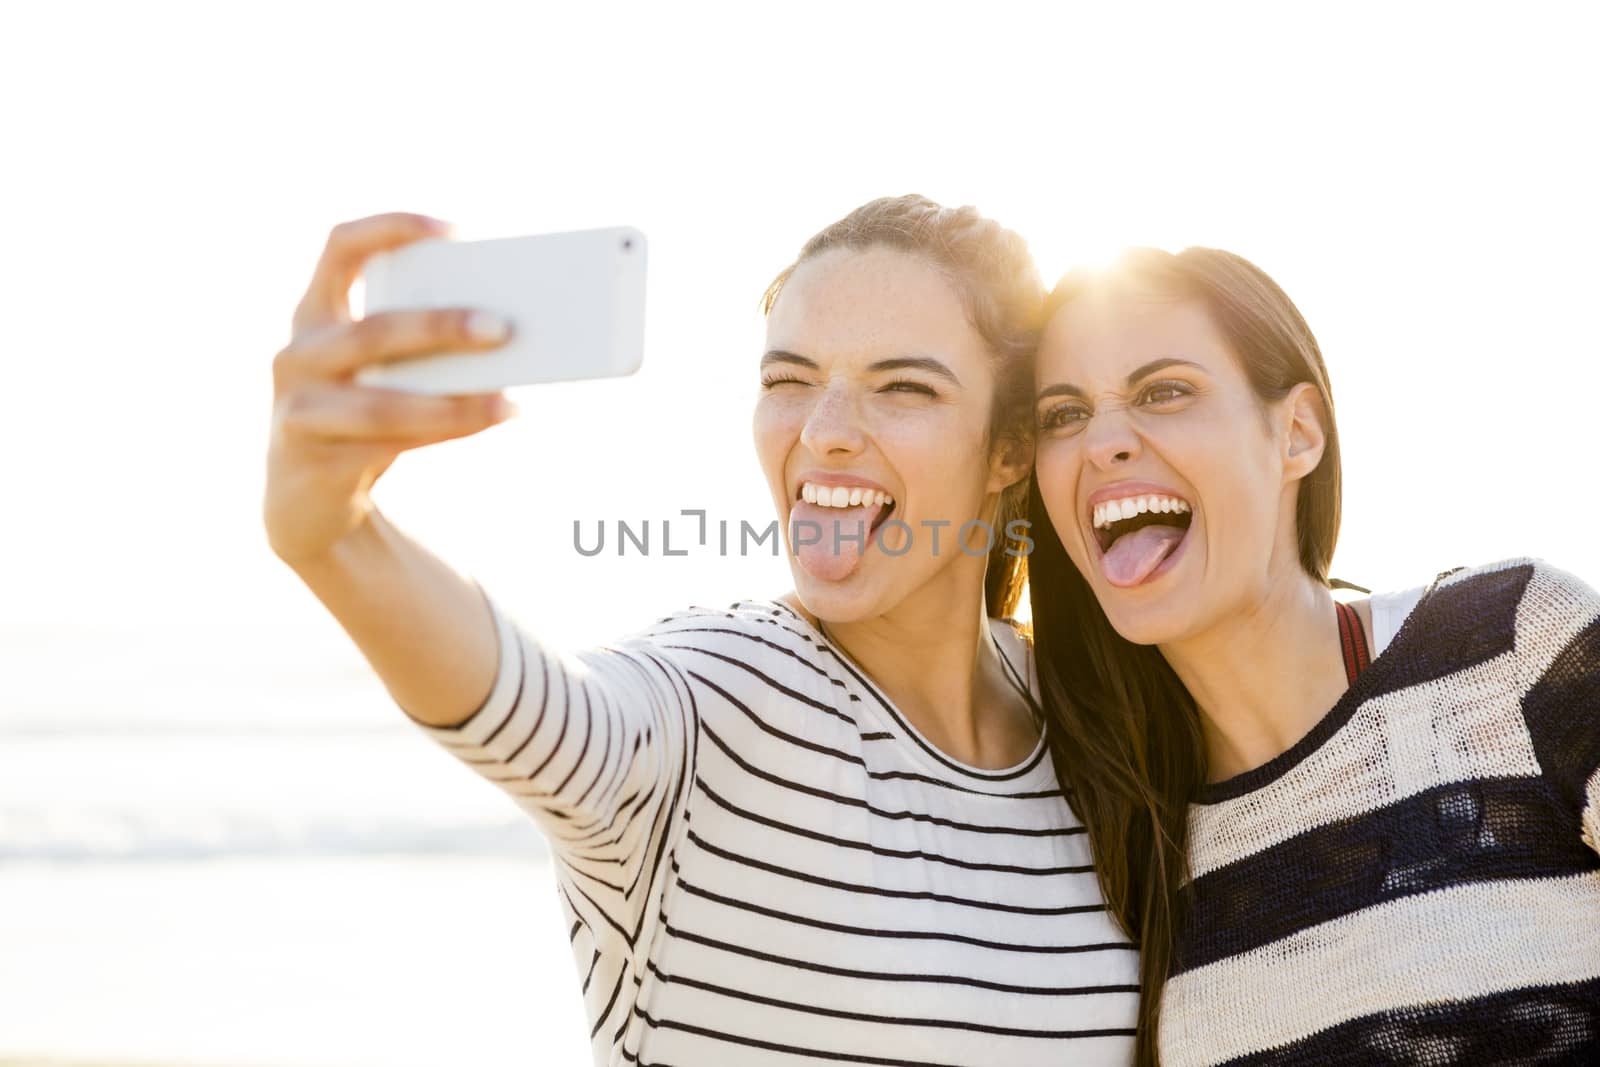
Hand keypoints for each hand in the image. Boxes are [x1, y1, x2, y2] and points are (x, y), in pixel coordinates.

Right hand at [264, 213, 516, 565]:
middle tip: (501, 328)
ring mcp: (300, 411)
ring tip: (506, 399)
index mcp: (315, 314)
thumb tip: (504, 331)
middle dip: (439, 328)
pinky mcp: (317, 463)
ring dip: (452, 402)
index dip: (391, 229)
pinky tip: (490, 420)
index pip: (340, 248)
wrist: (307, 499)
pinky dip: (445, 432)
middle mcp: (297, 355)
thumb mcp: (377, 371)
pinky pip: (389, 445)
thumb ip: (417, 348)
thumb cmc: (360, 416)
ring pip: (383, 403)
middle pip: (373, 332)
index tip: (453, 231)